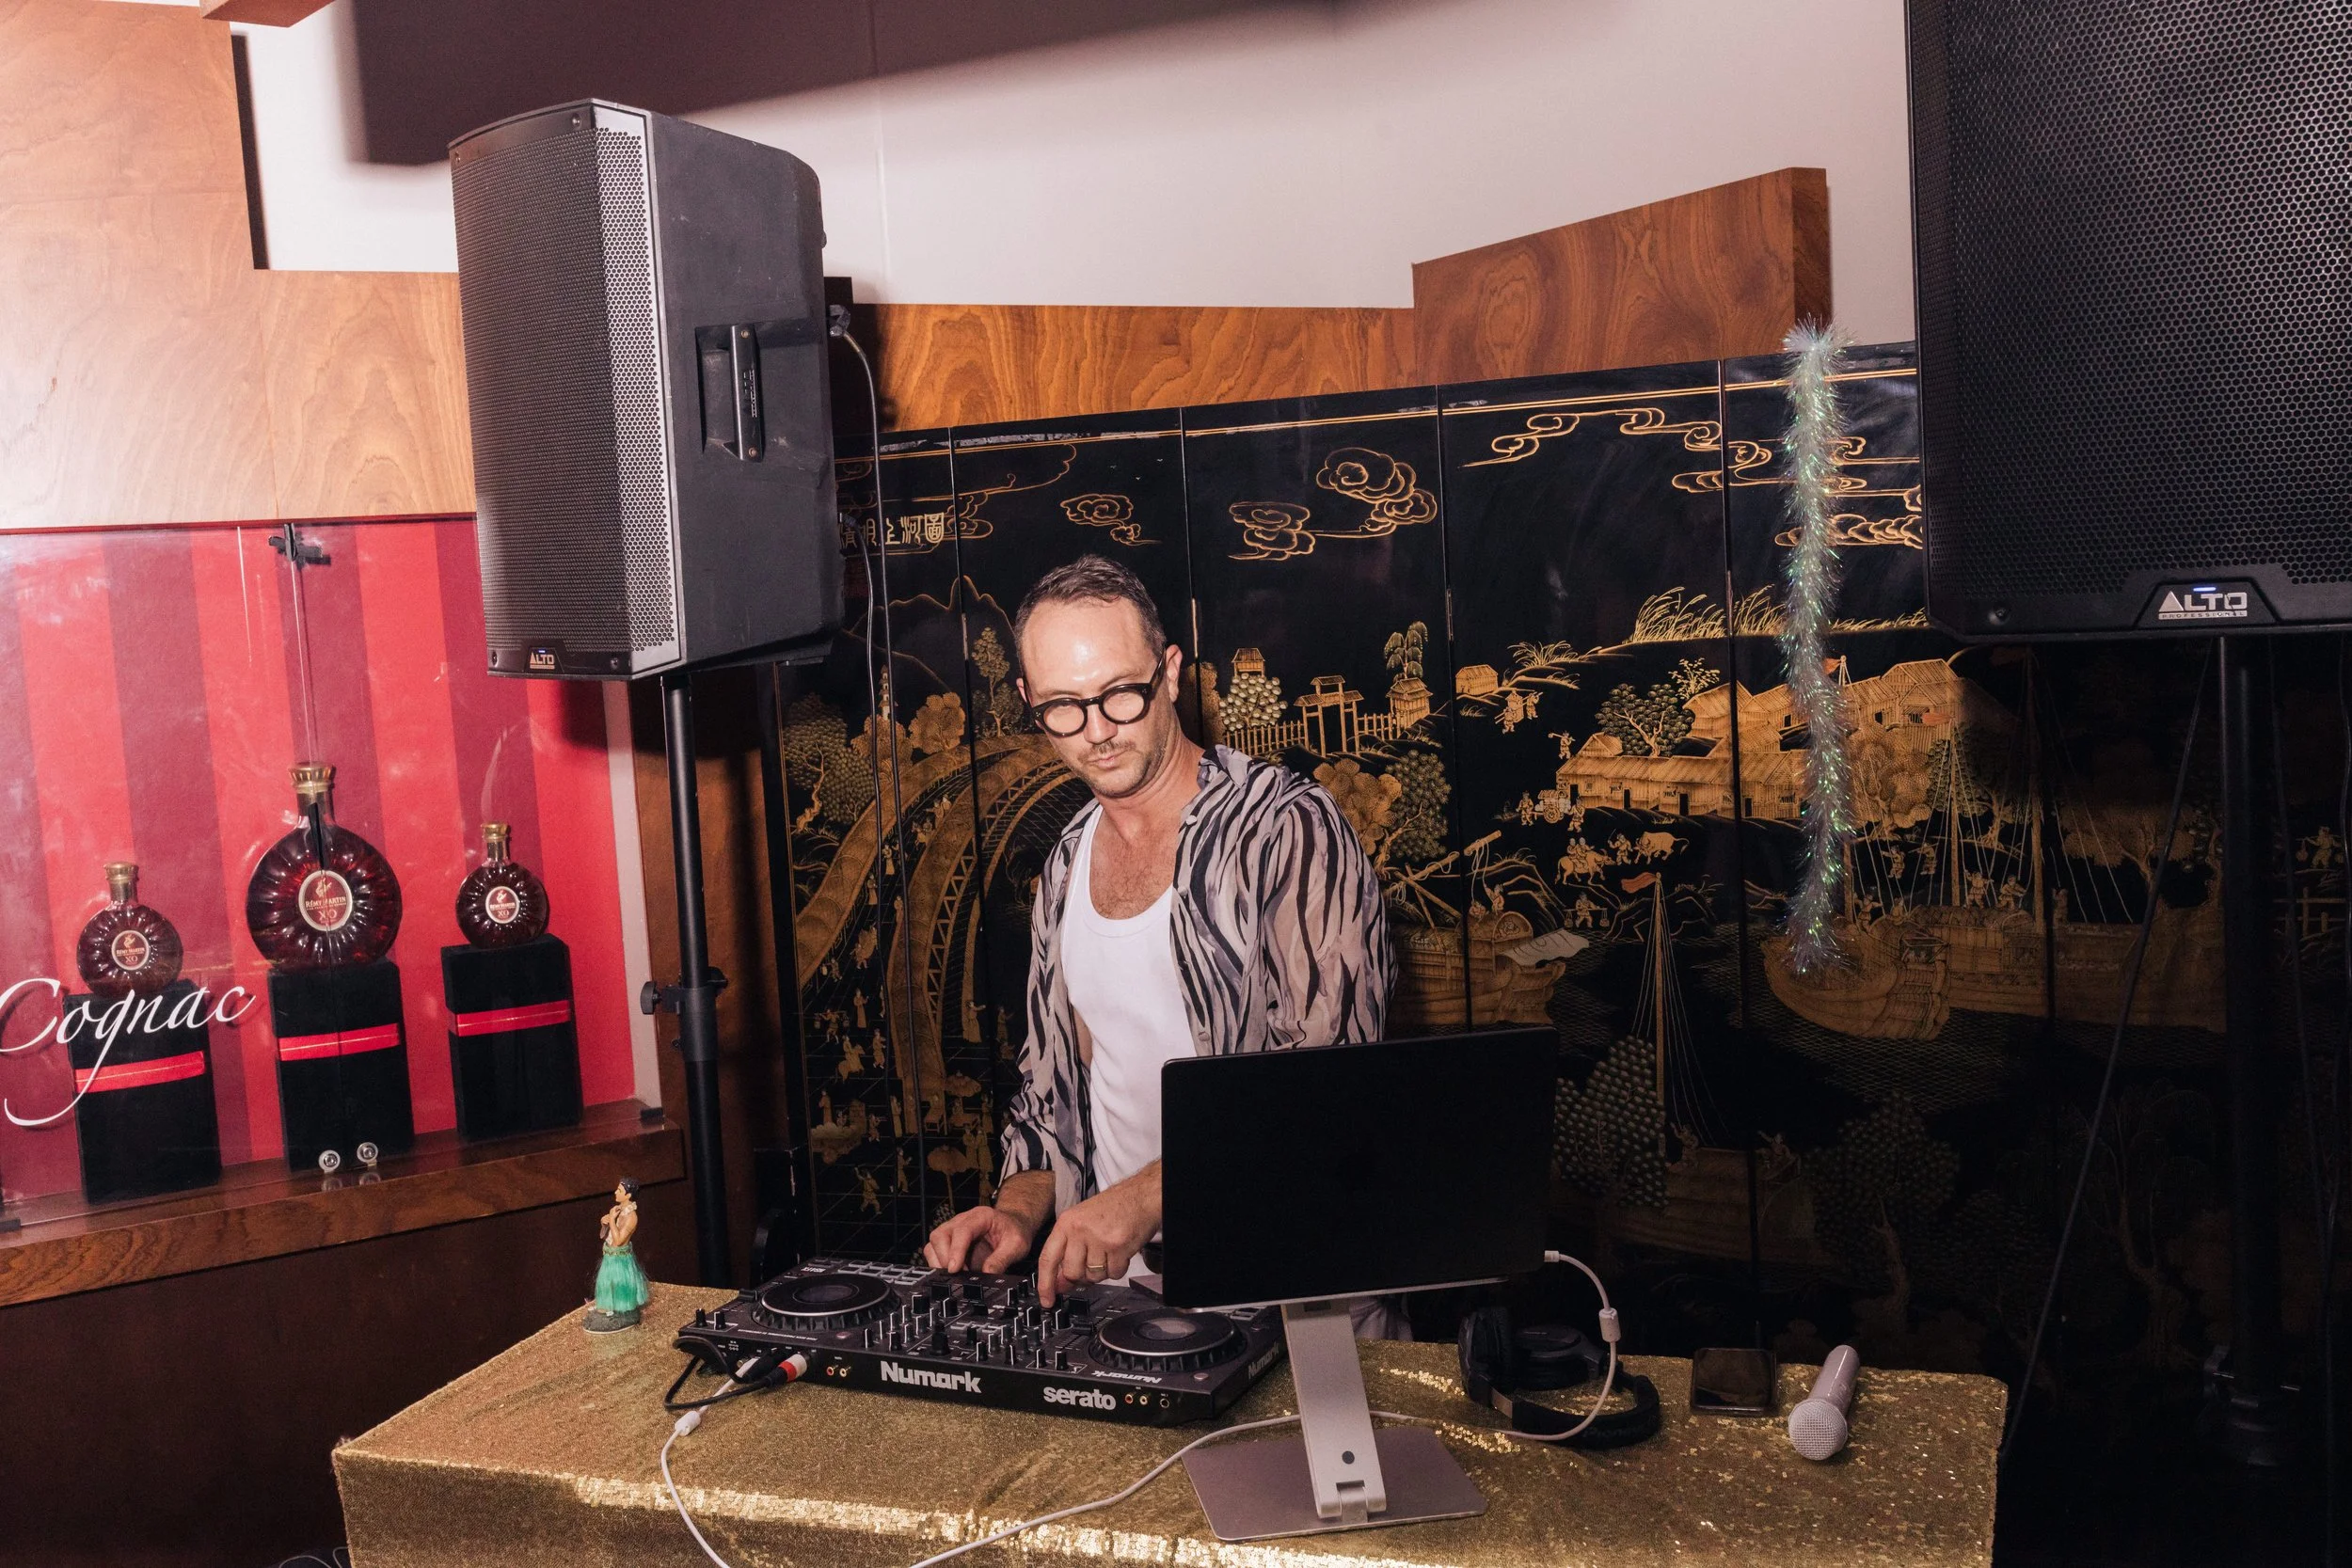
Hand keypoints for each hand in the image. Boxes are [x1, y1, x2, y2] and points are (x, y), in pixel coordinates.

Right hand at [924, 1204, 1037, 1273]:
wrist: (1013, 1225)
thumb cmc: (1014, 1230)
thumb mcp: (1017, 1244)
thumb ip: (1002, 1259)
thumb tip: (988, 1275)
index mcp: (980, 1216)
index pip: (962, 1231)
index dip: (956, 1250)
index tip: (955, 1268)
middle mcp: (962, 1221)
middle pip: (940, 1235)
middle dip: (944, 1257)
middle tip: (957, 1275)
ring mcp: (953, 1230)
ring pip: (933, 1243)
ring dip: (939, 1262)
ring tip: (955, 1276)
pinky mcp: (949, 1242)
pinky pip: (934, 1252)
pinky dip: (939, 1264)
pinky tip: (953, 1274)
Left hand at [1035, 1165, 1160, 1306]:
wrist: (1140, 1196)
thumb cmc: (1113, 1207)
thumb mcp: (1081, 1222)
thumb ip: (1068, 1250)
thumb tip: (1059, 1282)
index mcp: (1066, 1222)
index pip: (1047, 1258)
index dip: (1045, 1284)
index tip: (1047, 1299)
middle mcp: (1079, 1230)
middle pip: (1072, 1273)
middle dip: (1082, 1275)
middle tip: (1092, 1262)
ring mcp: (1098, 1238)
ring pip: (1093, 1276)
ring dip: (1102, 1270)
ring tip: (1108, 1251)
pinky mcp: (1117, 1246)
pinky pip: (1113, 1274)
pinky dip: (1118, 1268)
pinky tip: (1120, 1252)